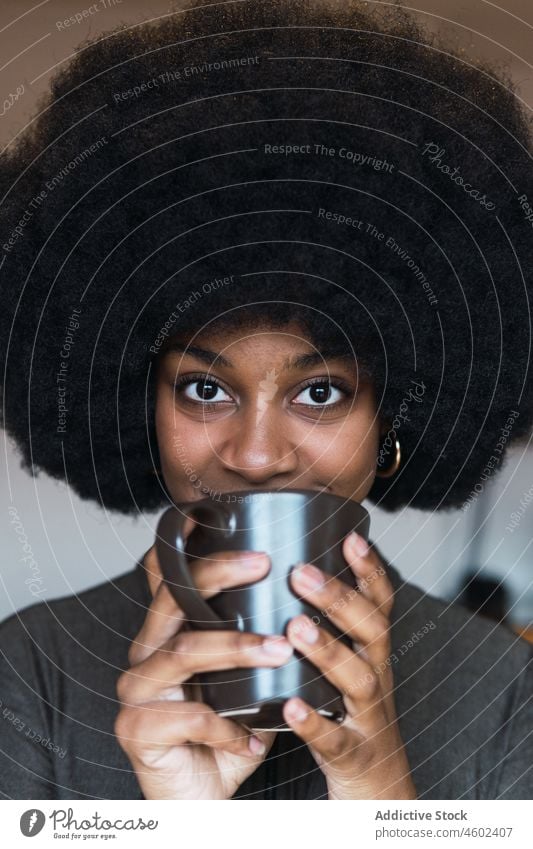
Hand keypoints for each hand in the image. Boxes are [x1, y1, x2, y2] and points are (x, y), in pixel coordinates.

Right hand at [114, 540, 291, 799]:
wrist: (199, 796)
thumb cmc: (226, 730)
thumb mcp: (243, 679)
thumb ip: (255, 639)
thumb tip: (305, 593)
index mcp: (168, 633)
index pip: (166, 577)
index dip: (183, 544)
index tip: (210, 515)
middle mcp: (146, 652)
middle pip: (174, 598)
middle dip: (220, 574)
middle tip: (264, 564)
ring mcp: (137, 690)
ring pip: (184, 652)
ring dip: (236, 647)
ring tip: (280, 649)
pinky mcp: (136, 729)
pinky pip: (188, 717)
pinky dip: (227, 725)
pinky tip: (253, 735)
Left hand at [282, 532, 416, 799]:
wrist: (381, 793)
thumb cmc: (351, 718)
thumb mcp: (347, 669)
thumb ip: (326, 630)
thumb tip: (285, 579)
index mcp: (373, 654)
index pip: (379, 605)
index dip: (370, 571)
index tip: (350, 537)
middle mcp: (377, 678)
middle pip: (370, 631)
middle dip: (339, 599)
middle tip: (300, 572)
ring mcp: (368, 718)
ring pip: (357, 679)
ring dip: (329, 650)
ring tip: (295, 627)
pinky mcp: (353, 757)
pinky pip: (335, 739)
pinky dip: (314, 722)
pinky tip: (291, 706)